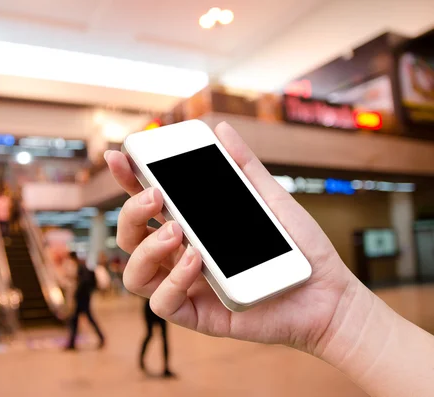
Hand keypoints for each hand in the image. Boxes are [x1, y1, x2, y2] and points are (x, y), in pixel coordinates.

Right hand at [105, 122, 358, 354]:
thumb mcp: (269, 198)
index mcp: (192, 226)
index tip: (119, 156)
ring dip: (147, 248)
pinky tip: (196, 260)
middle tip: (156, 195)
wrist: (328, 293)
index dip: (127, 180)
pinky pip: (163, 302)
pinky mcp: (197, 314)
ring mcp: (186, 285)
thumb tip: (222, 128)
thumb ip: (243, 166)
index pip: (148, 204)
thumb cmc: (297, 247)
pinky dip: (173, 280)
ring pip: (135, 273)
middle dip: (132, 212)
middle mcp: (180, 255)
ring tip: (179, 230)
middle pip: (131, 237)